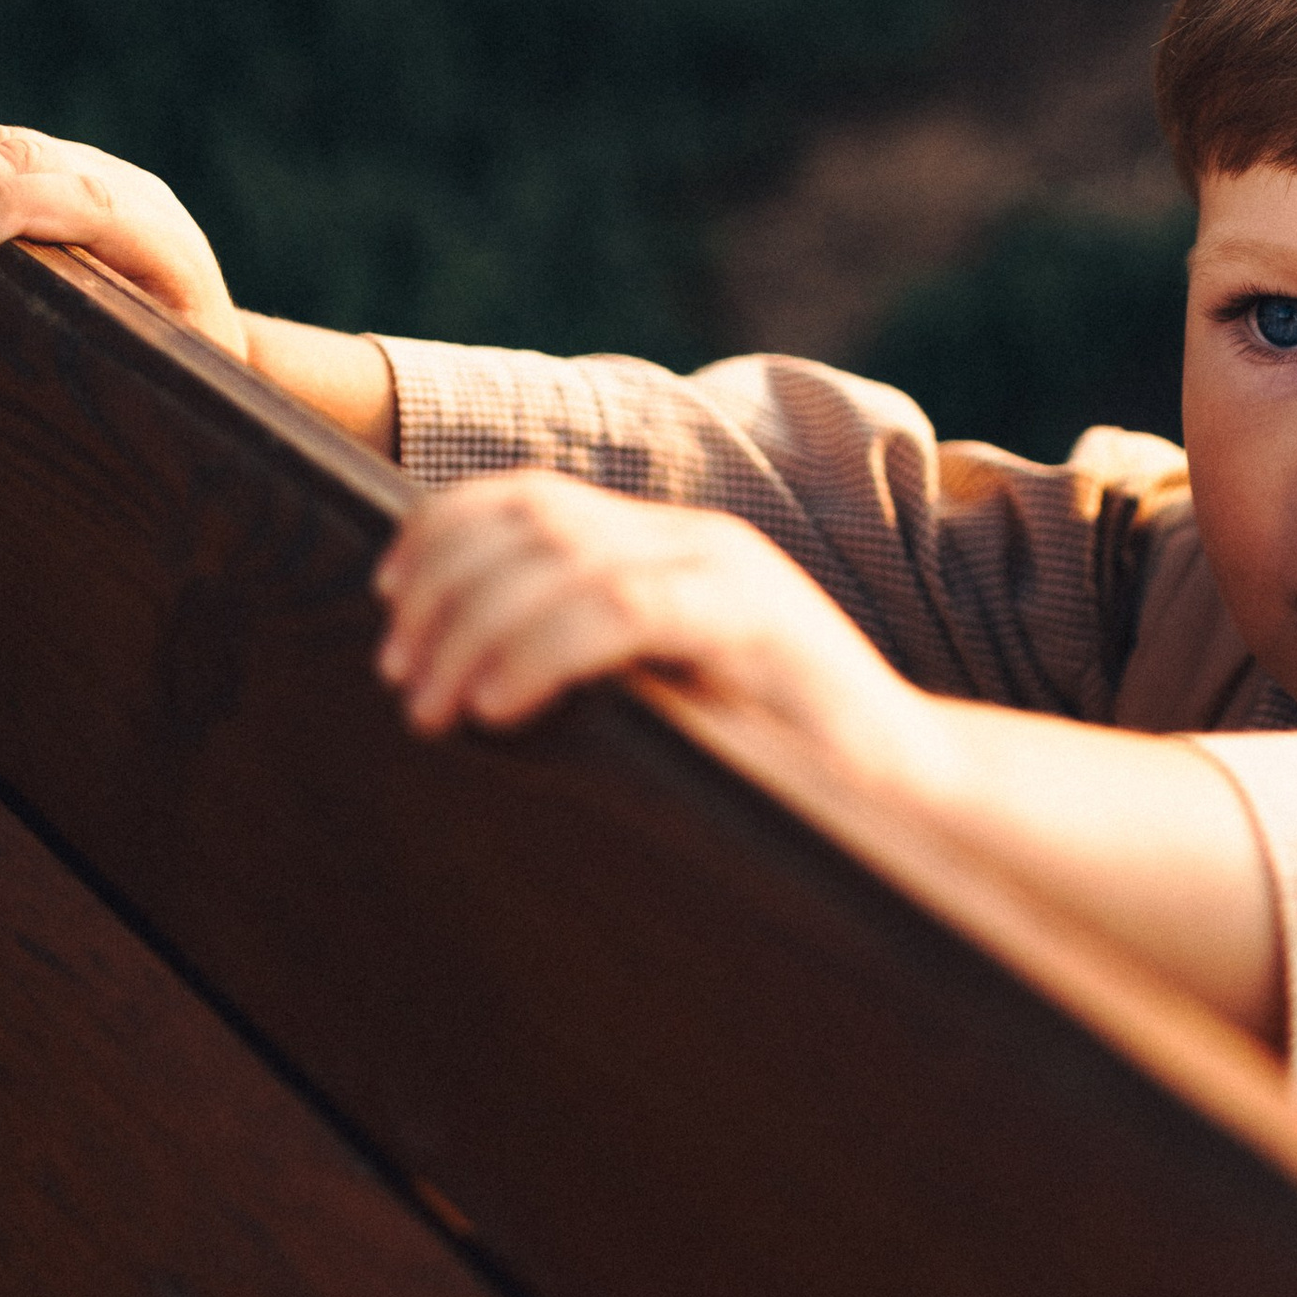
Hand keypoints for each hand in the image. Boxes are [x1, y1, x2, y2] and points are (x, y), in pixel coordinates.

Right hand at [0, 117, 243, 361]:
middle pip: (18, 156)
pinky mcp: (25, 163)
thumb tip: (87, 382)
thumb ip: (140, 358)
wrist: (198, 317)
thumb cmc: (180, 365)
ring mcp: (65, 165)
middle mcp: (114, 184)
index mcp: (162, 236)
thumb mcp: (175, 369)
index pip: (90, 200)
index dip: (15, 207)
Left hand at [375, 471, 1283, 1039]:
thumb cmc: (778, 768)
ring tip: (428, 704)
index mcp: (667, 545)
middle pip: (529, 516)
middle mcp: (694, 539)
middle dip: (440, 588)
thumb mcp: (662, 702)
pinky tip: (497, 707)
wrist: (914, 800)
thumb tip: (454, 687)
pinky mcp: (757, 625)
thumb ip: (586, 671)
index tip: (382, 605)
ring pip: (564, 559)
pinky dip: (541, 650)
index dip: (438, 535)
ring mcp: (729, 575)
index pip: (527, 496)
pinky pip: (623, 609)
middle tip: (392, 674)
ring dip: (474, 628)